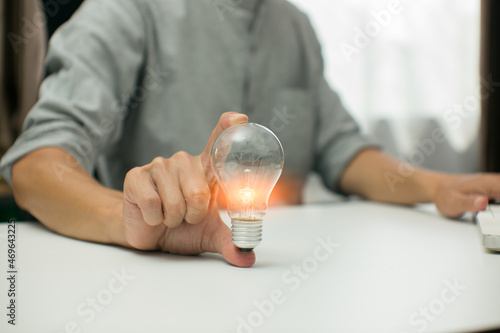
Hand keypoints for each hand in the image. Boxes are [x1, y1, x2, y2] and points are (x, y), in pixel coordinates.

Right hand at [122, 112, 254, 266]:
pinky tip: (151, 214)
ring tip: (168, 216)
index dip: (227, 128)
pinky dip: (153, 218)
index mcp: (205, 170)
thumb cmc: (181, 228)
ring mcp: (159, 166)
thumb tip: (248, 258)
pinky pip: (151, 202)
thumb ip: (229, 242)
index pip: (217, 143)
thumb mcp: (208, 235)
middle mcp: (183, 162)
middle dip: (193, 215)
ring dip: (173, 219)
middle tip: (185, 216)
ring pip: (176, 201)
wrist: (147, 234)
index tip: (240, 118)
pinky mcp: (136, 175)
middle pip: (199, 192)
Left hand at [433, 173, 496, 217]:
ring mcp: (495, 185)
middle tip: (496, 215)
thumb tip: (483, 202)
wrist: (439, 188)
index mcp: (487, 184)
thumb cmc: (445, 195)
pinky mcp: (494, 190)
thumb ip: (469, 203)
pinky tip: (496, 212)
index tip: (498, 212)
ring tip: (495, 214)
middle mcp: (494, 182)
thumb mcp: (453, 202)